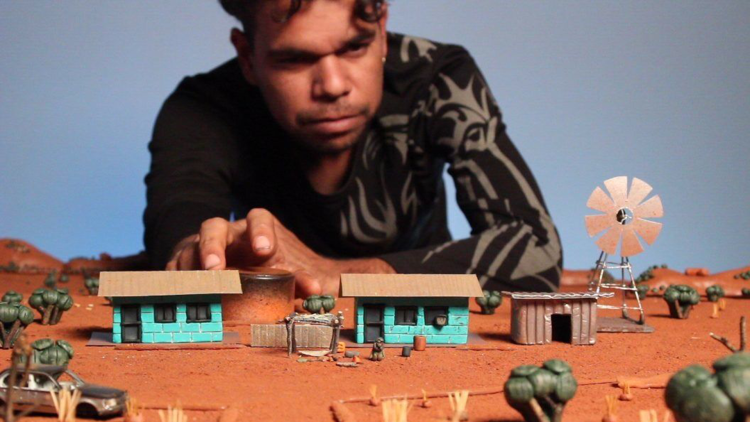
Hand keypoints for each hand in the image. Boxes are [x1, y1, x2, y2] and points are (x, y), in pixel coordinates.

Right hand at [166, 209, 394, 296]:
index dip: (260, 231)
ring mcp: (203, 246)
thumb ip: (302, 280)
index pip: (259, 218)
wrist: (249, 268)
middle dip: (213, 246)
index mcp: (256, 229)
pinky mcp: (185, 263)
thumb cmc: (270, 267)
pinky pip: (174, 267)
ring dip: (192, 267)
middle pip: (213, 227)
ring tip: (197, 286)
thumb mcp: (289, 273)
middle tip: (216, 269)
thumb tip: (315, 290)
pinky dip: (176, 279)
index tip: (265, 250)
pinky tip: (179, 293)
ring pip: (190, 247)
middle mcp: (228, 233)